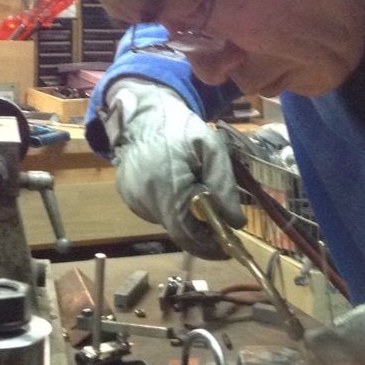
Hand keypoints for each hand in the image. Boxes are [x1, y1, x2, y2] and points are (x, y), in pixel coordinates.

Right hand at [101, 80, 244, 258]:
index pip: (186, 232)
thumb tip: (236, 223)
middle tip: (222, 232)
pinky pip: (156, 212)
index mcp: (167, 185)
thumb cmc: (182, 129)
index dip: (207, 246)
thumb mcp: (213, 150)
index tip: (227, 250)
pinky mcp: (128, 196)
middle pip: (178, 232)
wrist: (144, 115)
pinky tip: (180, 191)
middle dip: (202, 236)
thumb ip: (224, 187)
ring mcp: (133, 198)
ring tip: (203, 205)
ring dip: (187, 221)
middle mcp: (145, 197)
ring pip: (168, 223)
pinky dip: (173, 209)